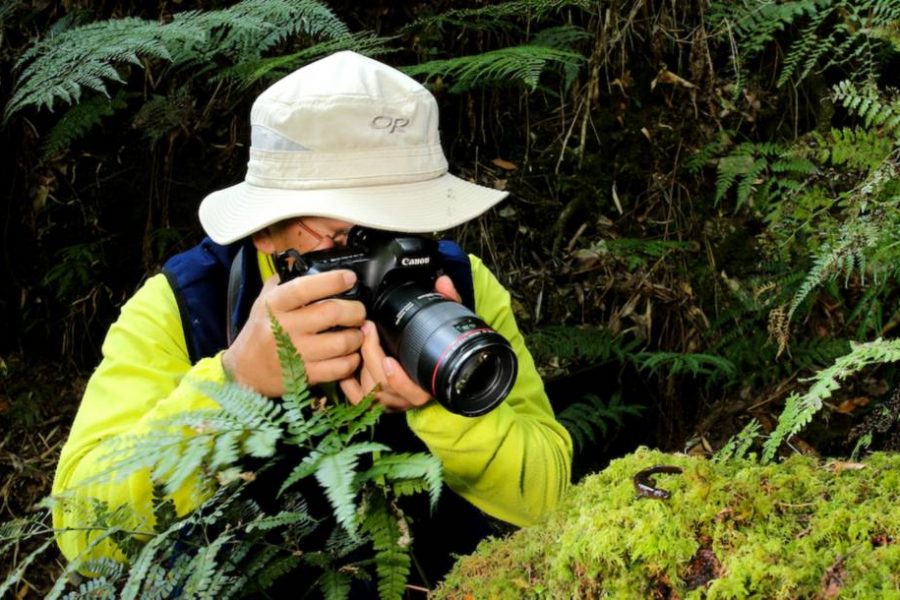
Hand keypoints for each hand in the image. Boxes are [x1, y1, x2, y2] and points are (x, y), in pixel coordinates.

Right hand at [222, 270, 365, 396]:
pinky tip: (350, 354)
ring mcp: (294, 354)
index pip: (304, 288)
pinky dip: (352, 360)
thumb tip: (325, 246)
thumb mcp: (269, 298)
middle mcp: (283, 328)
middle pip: (330, 313)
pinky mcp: (303, 376)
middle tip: (359, 311)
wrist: (244, 371)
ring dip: (357, 336)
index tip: (349, 278)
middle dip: (354, 310)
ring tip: (357, 332)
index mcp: (274, 305)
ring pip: (340, 342)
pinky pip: (339, 368)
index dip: (332, 281)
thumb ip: (294, 274)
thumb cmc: (261, 330)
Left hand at [339, 275, 460, 410]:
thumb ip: (448, 301)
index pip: (412, 391)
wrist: (436, 366)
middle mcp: (408, 397)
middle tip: (367, 331)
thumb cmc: (438, 345)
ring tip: (359, 341)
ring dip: (360, 366)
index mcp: (427, 385)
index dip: (398, 379)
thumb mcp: (447, 321)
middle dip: (371, 358)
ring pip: (369, 393)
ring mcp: (390, 400)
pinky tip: (350, 361)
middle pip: (385, 388)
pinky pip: (356, 397)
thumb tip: (443, 282)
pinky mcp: (374, 401)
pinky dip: (348, 382)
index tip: (388, 360)